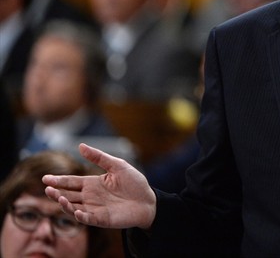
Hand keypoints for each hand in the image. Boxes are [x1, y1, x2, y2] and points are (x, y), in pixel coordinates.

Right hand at [42, 143, 156, 229]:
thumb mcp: (117, 165)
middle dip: (56, 193)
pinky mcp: (102, 220)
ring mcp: (95, 209)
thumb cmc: (134, 182)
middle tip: (48, 188)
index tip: (45, 179)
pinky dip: (81, 216)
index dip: (58, 180)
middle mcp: (90, 197)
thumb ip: (99, 157)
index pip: (71, 182)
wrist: (148, 200)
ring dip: (65, 205)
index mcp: (92, 184)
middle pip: (68, 196)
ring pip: (74, 208)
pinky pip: (88, 219)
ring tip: (60, 198)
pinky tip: (77, 212)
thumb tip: (81, 146)